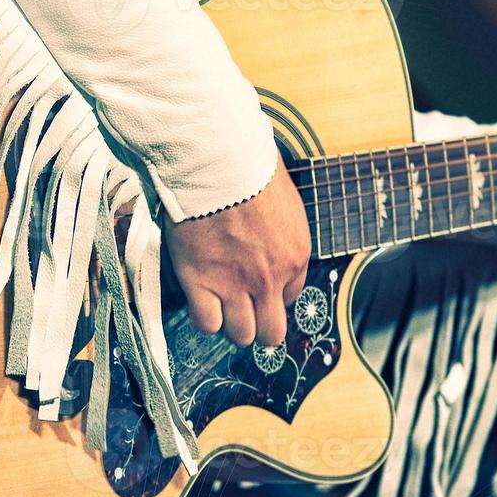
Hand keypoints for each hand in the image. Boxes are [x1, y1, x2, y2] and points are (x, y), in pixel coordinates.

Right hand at [166, 153, 311, 346]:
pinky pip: (207, 323)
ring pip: (241, 335)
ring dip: (232, 324)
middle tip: (244, 311)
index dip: (273, 294)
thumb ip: (280, 232)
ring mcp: (236, 284)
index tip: (259, 285)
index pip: (291, 297)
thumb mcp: (282, 200)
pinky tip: (201, 302)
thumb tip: (269, 238)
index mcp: (295, 255)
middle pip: (272, 332)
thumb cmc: (246, 168)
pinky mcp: (202, 283)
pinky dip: (205, 318)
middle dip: (259, 325)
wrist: (214, 162)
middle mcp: (270, 278)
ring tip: (220, 306)